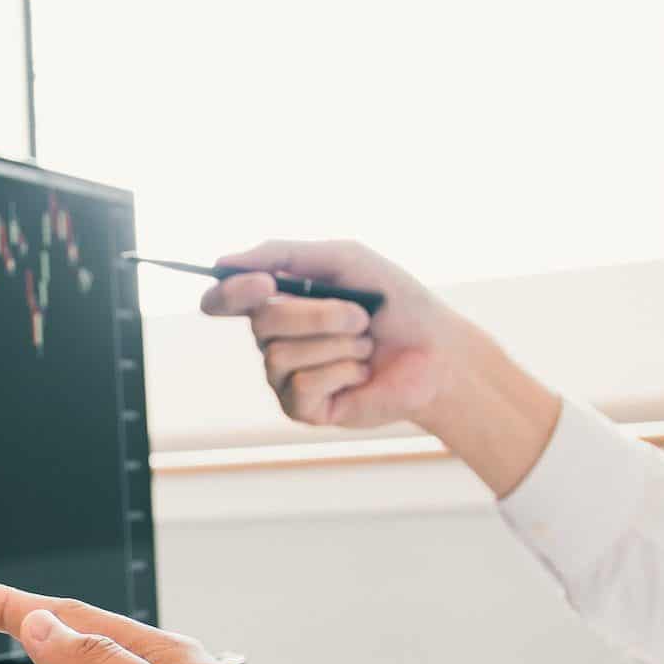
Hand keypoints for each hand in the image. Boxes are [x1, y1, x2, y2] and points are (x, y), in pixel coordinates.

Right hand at [199, 239, 561, 495]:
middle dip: (318, 314)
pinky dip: (342, 372)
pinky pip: (303, 384)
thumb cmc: (395, 304)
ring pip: (282, 354)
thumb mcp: (346, 261)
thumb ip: (286, 254)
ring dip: (338, 343)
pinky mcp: (302, 409)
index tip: (259, 284)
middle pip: (262, 322)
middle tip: (361, 316)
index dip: (230, 292)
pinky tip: (361, 374)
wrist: (438, 352)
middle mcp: (274, 341)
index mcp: (279, 303)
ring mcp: (285, 378)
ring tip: (366, 346)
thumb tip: (227, 261)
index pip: (225, 300)